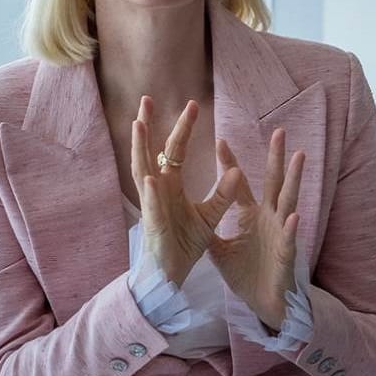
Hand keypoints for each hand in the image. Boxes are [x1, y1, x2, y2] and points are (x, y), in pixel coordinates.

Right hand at [132, 95, 240, 285]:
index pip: (174, 150)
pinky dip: (150, 193)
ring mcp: (151, 206)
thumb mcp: (209, 217)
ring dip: (140, 149)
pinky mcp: (153, 226)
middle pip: (150, 152)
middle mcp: (157, 190)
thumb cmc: (184, 245)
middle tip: (147, 98)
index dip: (182, 128)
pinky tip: (151, 178)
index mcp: (170, 186)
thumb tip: (236, 170)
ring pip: (141, 171)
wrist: (172, 276)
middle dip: (148, 126)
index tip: (192, 105)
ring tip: (139, 125)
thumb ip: (223, 194)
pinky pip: (152, 207)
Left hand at [208, 128, 304, 331]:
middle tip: (279, 131)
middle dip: (275, 157)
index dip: (231, 164)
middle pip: (272, 182)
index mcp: (251, 215)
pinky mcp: (285, 255)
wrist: (263, 304)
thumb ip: (211, 229)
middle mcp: (268, 218)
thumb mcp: (221, 250)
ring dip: (293, 180)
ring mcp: (280, 234)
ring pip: (288, 202)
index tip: (220, 140)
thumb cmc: (247, 274)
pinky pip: (289, 239)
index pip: (239, 184)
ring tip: (298, 157)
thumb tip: (191, 213)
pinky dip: (291, 228)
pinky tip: (294, 216)